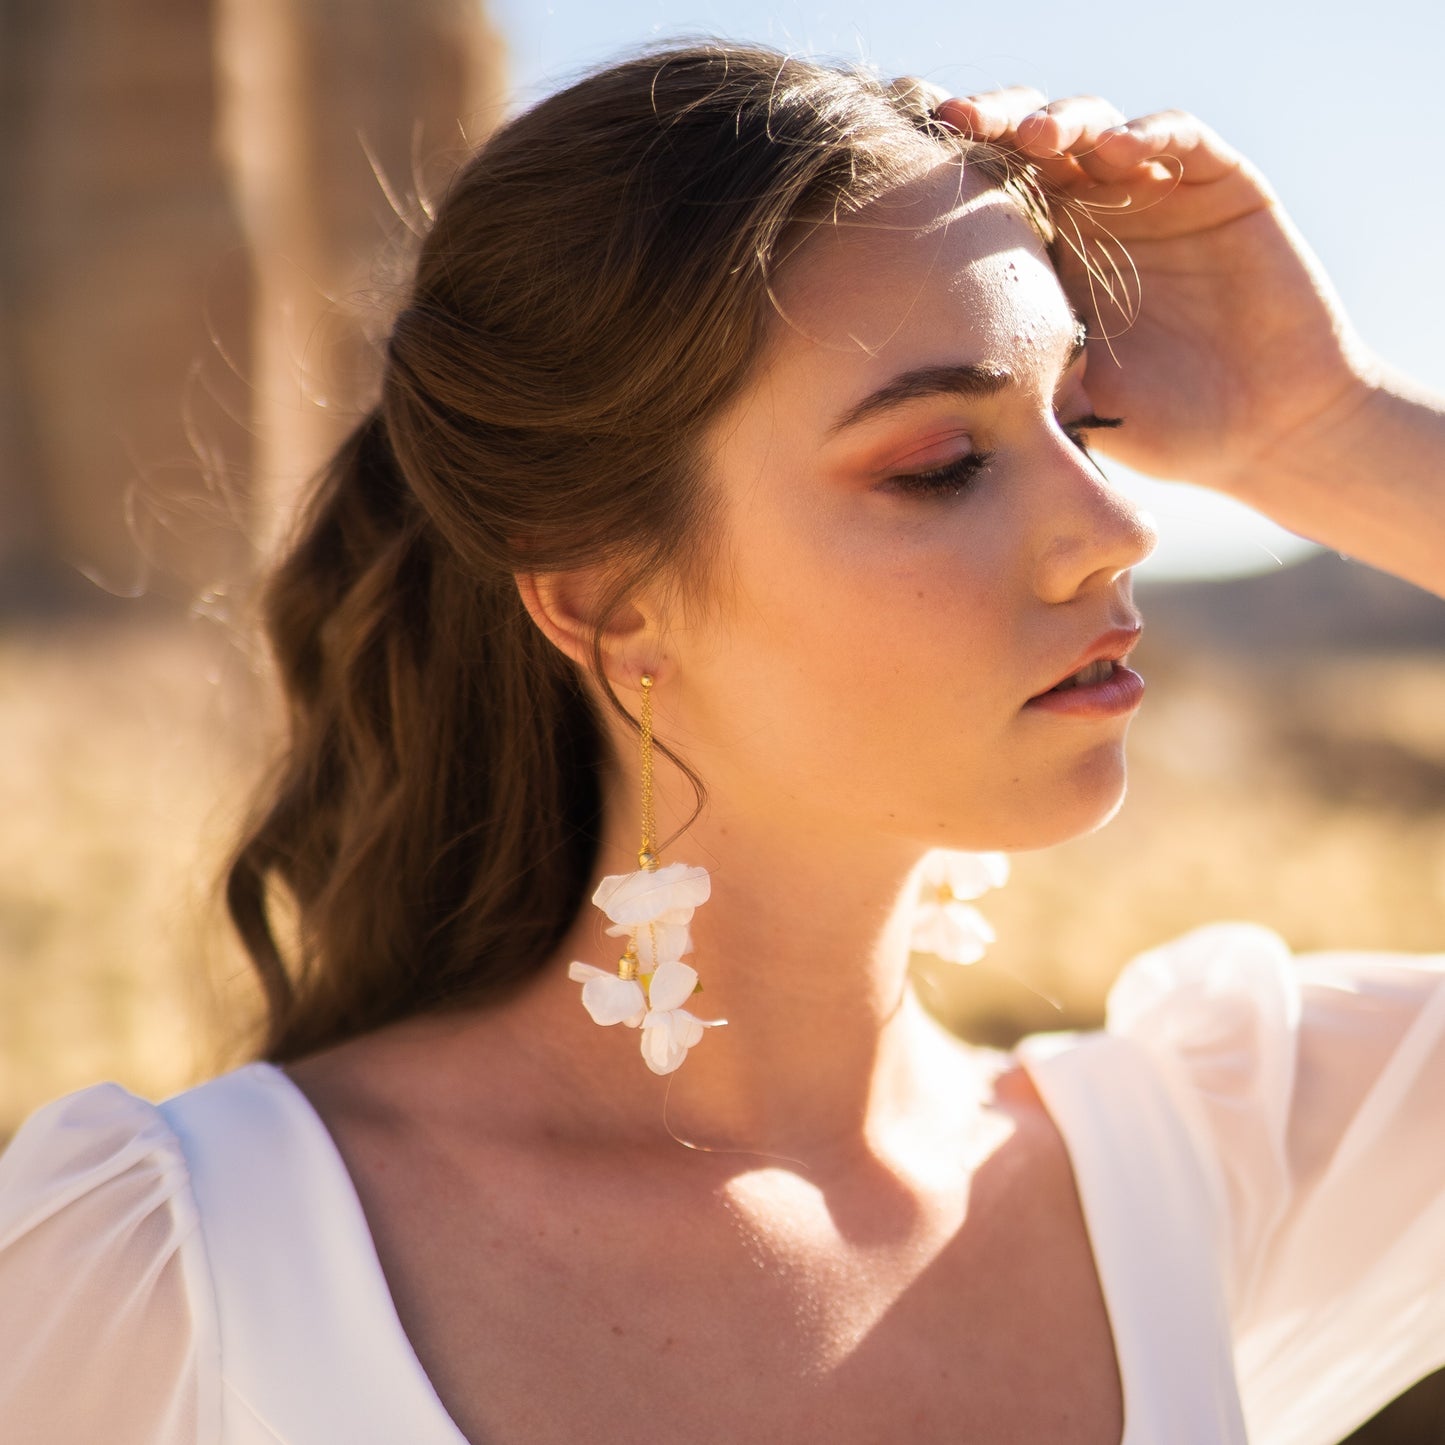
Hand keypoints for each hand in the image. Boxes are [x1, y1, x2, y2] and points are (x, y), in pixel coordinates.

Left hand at [935, 90, 1377, 496]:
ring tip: (1036, 136)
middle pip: (1033, 140)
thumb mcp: (1067, 398)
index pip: (991, 191)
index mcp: (1047, 257)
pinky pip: (1180, 136)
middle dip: (997, 122)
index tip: (905, 165)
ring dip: (1063, 120)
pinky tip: (1118, 151)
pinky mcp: (1221, 183)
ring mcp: (1157, 192)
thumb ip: (1013, 369)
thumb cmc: (1159, 426)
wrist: (1263, 430)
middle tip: (962, 122)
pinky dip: (1148, 133)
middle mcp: (1095, 213)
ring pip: (1097, 125)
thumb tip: (915, 379)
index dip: (955, 168)